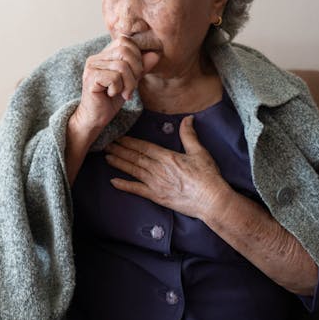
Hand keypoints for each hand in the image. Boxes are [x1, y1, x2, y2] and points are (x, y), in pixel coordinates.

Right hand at [71, 36, 160, 135]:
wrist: (96, 117)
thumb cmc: (111, 99)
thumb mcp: (131, 81)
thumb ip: (141, 67)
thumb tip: (155, 54)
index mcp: (105, 54)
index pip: (125, 41)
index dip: (136, 55)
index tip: (136, 74)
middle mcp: (96, 58)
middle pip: (124, 50)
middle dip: (135, 69)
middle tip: (132, 86)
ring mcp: (92, 67)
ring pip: (121, 66)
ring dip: (128, 83)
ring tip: (124, 93)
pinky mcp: (91, 78)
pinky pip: (114, 78)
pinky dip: (118, 88)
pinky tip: (111, 94)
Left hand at [105, 115, 231, 219]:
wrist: (211, 201)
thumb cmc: (208, 176)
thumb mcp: (199, 152)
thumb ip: (189, 135)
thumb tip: (188, 118)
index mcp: (167, 157)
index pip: (144, 146)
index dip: (129, 141)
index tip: (119, 136)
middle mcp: (158, 169)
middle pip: (135, 157)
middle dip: (119, 150)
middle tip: (106, 144)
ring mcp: (156, 184)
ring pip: (133, 170)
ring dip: (119, 163)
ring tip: (107, 157)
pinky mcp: (157, 197)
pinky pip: (137, 190)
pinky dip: (124, 185)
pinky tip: (113, 181)